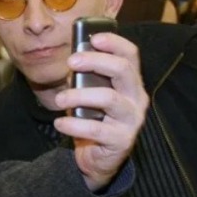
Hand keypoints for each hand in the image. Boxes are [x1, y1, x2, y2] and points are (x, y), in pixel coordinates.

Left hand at [53, 31, 148, 190]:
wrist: (98, 158)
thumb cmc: (94, 120)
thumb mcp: (90, 95)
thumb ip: (86, 78)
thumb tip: (72, 59)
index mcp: (130, 83)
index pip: (130, 55)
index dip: (114, 42)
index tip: (93, 38)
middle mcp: (137, 99)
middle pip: (122, 70)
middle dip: (95, 61)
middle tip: (71, 62)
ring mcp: (132, 120)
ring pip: (108, 98)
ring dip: (78, 95)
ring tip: (59, 100)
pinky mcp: (122, 140)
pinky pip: (95, 129)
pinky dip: (73, 125)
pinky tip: (60, 123)